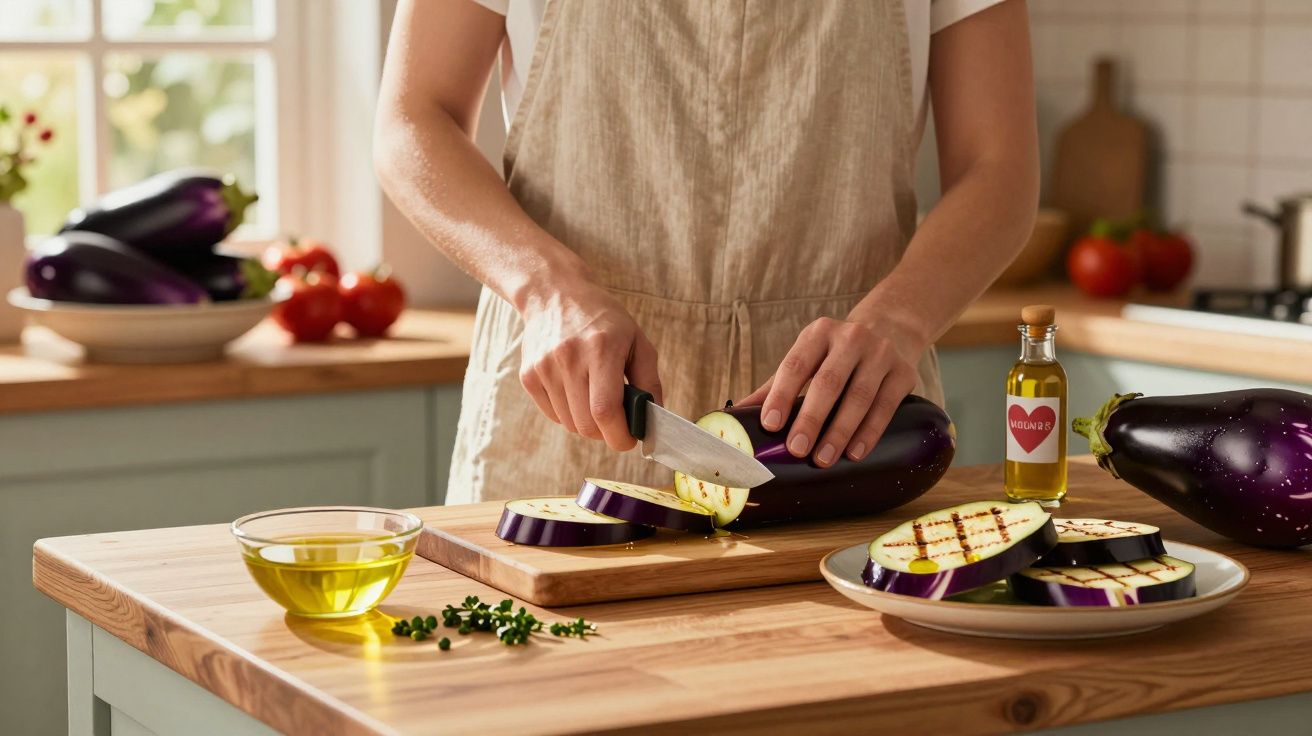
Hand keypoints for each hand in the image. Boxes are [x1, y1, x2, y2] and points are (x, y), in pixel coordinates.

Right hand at [519, 281, 661, 451]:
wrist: (554, 294)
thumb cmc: (603, 319)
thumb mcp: (636, 340)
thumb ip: (649, 380)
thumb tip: (654, 419)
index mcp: (601, 349)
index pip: (606, 411)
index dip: (620, 436)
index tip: (630, 439)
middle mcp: (569, 358)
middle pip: (586, 425)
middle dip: (606, 433)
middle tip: (615, 421)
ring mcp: (544, 368)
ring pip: (569, 424)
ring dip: (587, 423)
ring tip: (594, 398)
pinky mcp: (528, 376)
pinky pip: (553, 415)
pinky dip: (568, 413)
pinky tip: (575, 390)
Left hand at [740, 315, 924, 467]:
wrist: (891, 330)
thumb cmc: (836, 353)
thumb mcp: (808, 357)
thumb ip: (776, 385)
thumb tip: (734, 417)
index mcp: (818, 333)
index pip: (796, 364)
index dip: (782, 394)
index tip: (770, 424)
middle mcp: (850, 338)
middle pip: (828, 382)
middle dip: (811, 418)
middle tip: (797, 449)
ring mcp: (881, 354)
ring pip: (859, 396)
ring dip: (839, 431)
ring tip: (822, 459)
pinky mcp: (904, 373)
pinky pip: (885, 406)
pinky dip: (869, 432)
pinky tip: (854, 453)